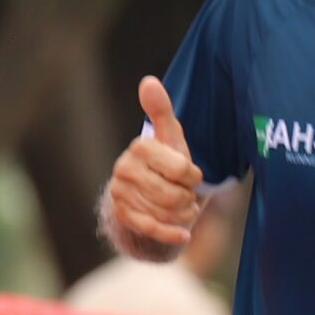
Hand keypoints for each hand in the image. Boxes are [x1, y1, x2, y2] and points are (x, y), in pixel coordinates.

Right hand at [107, 77, 201, 248]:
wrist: (145, 194)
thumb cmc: (164, 163)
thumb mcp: (169, 137)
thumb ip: (161, 110)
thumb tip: (148, 81)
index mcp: (140, 147)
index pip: (181, 169)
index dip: (193, 176)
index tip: (191, 175)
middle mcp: (124, 169)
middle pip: (173, 194)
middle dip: (187, 198)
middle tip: (187, 195)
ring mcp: (121, 194)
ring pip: (165, 212)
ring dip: (182, 214)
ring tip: (182, 208)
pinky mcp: (122, 216)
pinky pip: (151, 229)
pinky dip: (172, 233)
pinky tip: (184, 233)